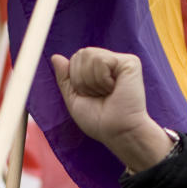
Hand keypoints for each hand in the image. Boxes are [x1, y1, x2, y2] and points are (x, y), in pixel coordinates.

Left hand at [52, 47, 173, 171]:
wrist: (119, 133)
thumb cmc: (99, 121)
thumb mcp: (74, 100)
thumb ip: (64, 78)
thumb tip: (55, 57)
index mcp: (98, 71)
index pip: (75, 59)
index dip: (76, 80)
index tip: (91, 97)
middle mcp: (110, 63)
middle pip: (80, 54)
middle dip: (82, 80)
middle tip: (99, 96)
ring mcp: (120, 61)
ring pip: (89, 55)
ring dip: (92, 82)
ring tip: (107, 93)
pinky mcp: (130, 63)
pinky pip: (101, 60)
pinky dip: (102, 80)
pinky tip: (114, 89)